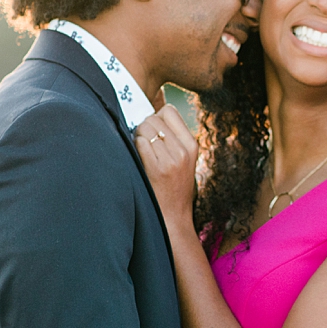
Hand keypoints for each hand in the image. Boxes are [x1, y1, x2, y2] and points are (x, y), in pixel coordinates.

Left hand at [135, 104, 198, 221]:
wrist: (173, 216)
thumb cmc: (174, 187)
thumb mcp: (184, 160)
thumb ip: (174, 137)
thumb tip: (155, 111)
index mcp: (192, 144)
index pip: (169, 111)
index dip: (156, 117)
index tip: (153, 130)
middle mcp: (183, 149)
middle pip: (155, 117)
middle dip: (144, 126)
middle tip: (144, 142)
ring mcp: (171, 159)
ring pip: (145, 128)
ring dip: (137, 136)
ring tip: (141, 150)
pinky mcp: (157, 168)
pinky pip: (140, 142)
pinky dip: (135, 146)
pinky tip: (138, 157)